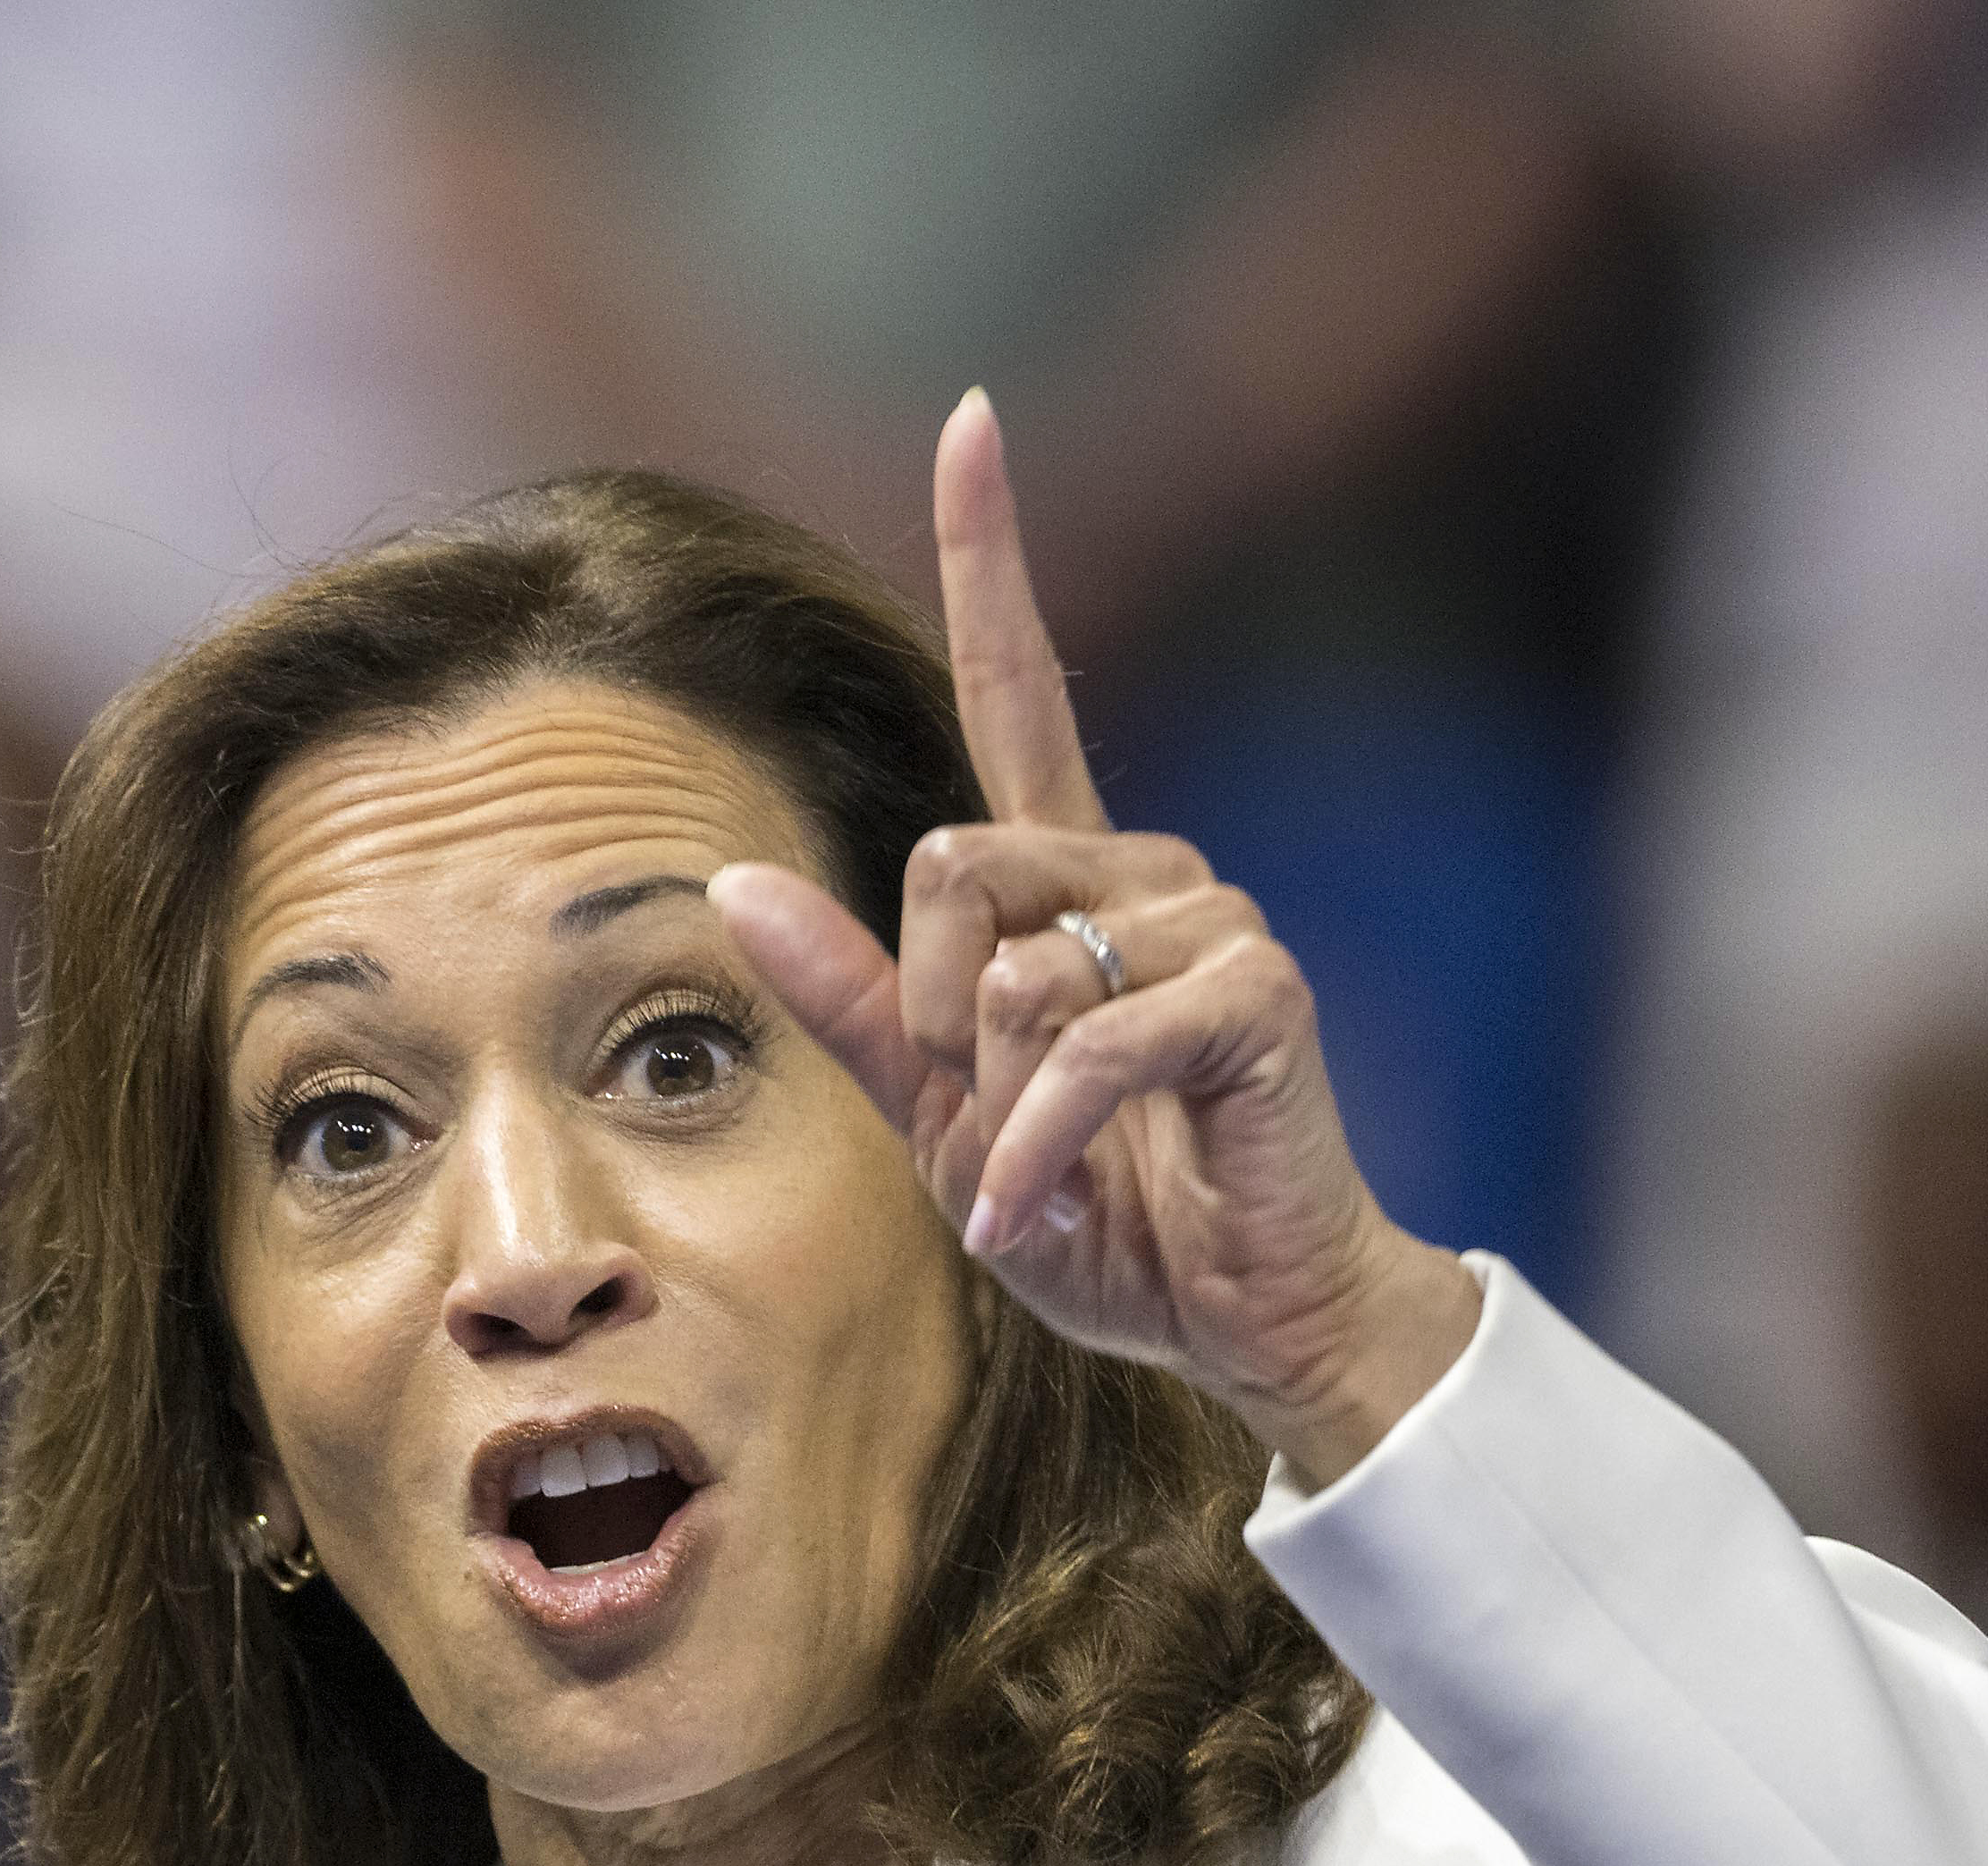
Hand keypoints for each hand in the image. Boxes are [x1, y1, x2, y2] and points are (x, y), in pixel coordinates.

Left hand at [709, 393, 1480, 1480]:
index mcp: (1071, 884)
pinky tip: (1043, 1214)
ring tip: (1038, 1185)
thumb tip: (733, 882)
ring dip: (985, 1113)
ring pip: (1002, 969)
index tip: (971, 419)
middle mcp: (1148, 871)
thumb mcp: (943, 1121)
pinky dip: (1034, 1151)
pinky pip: (1076, 1046)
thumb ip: (851, 1006)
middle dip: (924, 1028)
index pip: (1021, 685)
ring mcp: (1212, 920)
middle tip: (983, 1139)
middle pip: (946, 868)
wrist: (1251, 1323)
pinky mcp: (1254, 995)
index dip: (991, 553)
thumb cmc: (1111, 1221)